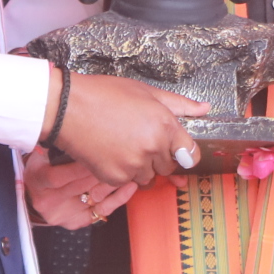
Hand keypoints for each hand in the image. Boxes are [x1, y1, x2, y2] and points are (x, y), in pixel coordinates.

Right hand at [25, 149, 137, 227]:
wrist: (32, 197)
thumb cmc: (40, 171)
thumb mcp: (38, 156)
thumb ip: (51, 145)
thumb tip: (67, 127)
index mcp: (38, 182)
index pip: (58, 177)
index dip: (78, 168)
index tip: (96, 154)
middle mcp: (49, 201)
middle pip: (80, 187)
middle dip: (100, 172)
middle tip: (119, 157)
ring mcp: (63, 214)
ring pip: (94, 199)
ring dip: (113, 184)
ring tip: (129, 170)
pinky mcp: (76, 221)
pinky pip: (101, 211)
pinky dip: (117, 199)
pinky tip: (129, 187)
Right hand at [55, 70, 208, 187]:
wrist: (68, 108)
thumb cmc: (104, 95)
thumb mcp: (146, 92)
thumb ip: (179, 104)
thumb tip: (204, 108)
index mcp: (164, 126)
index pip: (190, 153)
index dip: (185, 152)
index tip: (179, 151)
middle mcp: (152, 148)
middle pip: (168, 166)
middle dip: (159, 156)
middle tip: (141, 139)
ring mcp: (133, 165)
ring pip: (148, 176)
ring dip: (141, 166)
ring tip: (125, 144)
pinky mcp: (115, 177)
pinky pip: (127, 181)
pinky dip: (122, 171)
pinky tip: (112, 152)